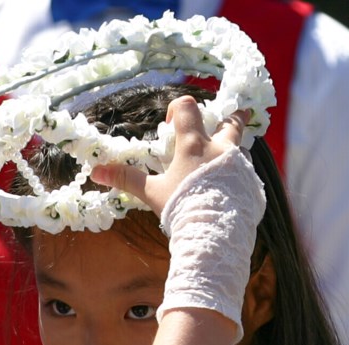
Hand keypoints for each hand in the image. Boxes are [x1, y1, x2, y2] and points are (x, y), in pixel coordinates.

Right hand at [90, 96, 248, 217]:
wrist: (212, 234)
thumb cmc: (180, 207)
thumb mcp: (151, 192)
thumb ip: (126, 178)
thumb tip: (96, 171)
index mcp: (194, 144)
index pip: (187, 107)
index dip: (177, 109)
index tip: (170, 124)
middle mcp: (221, 148)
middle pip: (231, 120)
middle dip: (227, 117)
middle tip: (221, 122)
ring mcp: (240, 166)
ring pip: (240, 146)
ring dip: (230, 148)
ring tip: (219, 163)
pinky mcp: (251, 185)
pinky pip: (246, 172)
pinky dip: (236, 174)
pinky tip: (227, 188)